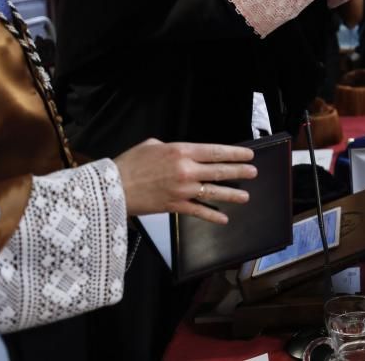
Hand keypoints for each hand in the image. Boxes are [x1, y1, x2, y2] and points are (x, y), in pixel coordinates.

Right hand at [114, 139, 257, 224]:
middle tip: (253, 172)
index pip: (215, 151)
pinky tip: (223, 218)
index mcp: (181, 151)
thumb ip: (172, 148)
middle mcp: (186, 170)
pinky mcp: (175, 206)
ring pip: (214, 192)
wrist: (111, 188)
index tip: (248, 154)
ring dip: (232, 194)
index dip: (235, 153)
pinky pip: (198, 211)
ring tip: (245, 196)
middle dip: (239, 171)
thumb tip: (182, 153)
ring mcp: (182, 189)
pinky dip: (212, 215)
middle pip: (219, 171)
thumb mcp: (152, 145)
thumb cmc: (130, 164)